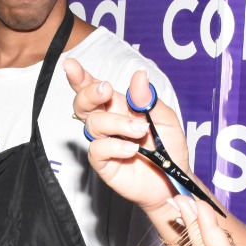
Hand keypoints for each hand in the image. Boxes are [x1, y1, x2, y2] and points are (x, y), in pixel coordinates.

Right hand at [62, 57, 192, 214]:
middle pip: (84, 104)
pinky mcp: (104, 164)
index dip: (81, 77)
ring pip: (93, 125)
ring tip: (140, 132)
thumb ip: (149, 100)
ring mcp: (104, 143)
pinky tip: (132, 150)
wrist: (175, 179)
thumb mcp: (166, 119)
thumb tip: (139, 76)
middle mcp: (108, 123)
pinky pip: (98, 150)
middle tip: (105, 91)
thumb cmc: (169, 148)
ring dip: (117, 123)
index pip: (95, 88)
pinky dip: (115, 147)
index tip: (70, 65)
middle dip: (89, 93)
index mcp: (120, 107)